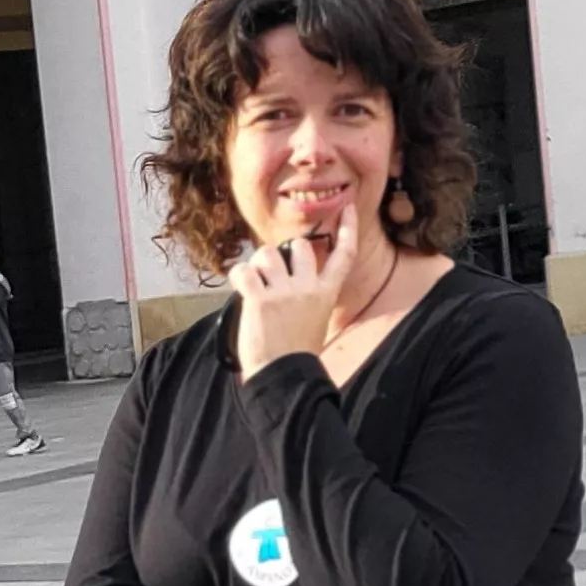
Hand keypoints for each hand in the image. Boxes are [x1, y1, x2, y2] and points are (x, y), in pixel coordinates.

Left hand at [229, 203, 361, 377]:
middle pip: (299, 246)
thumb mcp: (315, 320)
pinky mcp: (260, 299)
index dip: (347, 229)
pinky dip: (238, 275)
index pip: (343, 254)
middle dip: (282, 254)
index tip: (347, 208)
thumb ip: (307, 295)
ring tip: (255, 284)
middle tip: (271, 275)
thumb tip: (287, 276)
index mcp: (326, 294)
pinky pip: (244, 271)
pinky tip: (239, 288)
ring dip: (258, 264)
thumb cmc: (295, 353)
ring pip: (268, 253)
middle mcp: (309, 288)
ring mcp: (285, 293)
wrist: (283, 376)